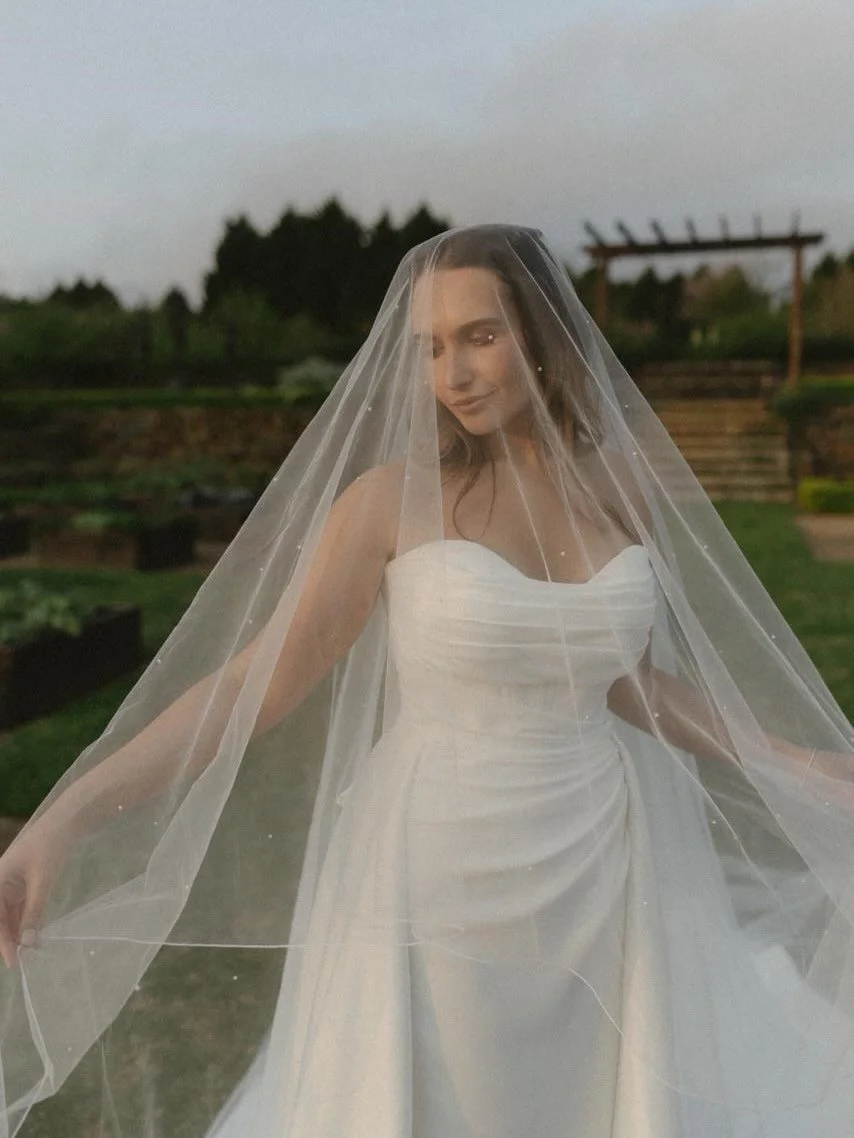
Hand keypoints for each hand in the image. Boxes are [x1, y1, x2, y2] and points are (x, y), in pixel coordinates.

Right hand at [0, 819, 72, 968]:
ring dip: (20, 934)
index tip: (13, 961)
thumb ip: (34, 911)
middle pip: (0, 920)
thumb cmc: (49, 846)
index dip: (3, 942)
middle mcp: (0, 886)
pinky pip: (22, 910)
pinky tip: (36, 937)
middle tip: (25, 962)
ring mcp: (11, 887)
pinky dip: (28, 923)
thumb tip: (29, 943)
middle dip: (11, 941)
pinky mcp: (24, 887)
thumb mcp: (42, 880)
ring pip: (11, 918)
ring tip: (32, 954)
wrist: (64, 823)